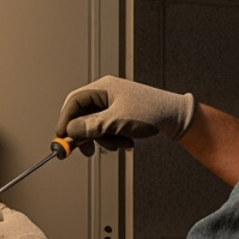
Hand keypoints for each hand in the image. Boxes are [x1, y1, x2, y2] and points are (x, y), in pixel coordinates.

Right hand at [55, 76, 195, 154]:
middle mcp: (107, 94)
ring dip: (103, 139)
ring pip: (96, 125)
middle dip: (86, 135)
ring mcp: (114, 104)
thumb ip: (90, 126)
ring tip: (118, 145)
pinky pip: (107, 128)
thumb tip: (70, 131)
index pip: (74, 101)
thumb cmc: (151, 112)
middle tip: (84, 150)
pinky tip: (126, 142)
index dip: (65, 120)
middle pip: (83, 115)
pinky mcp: (121, 115)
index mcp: (103, 88)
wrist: (176, 117)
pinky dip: (113, 138)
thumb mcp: (116, 121)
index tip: (62, 137)